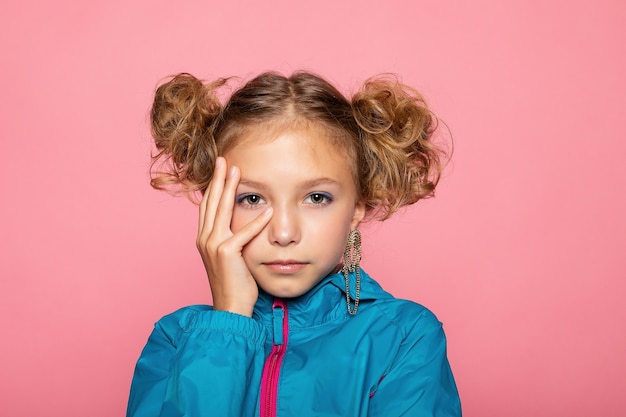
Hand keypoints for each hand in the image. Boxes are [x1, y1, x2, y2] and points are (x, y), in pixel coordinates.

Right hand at [196, 157, 272, 316]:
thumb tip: (243, 224)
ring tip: (236, 171)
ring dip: (230, 188)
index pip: (207, 206)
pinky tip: (267, 210)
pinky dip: (256, 222)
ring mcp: (213, 245)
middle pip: (211, 202)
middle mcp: (205, 239)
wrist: (229, 308)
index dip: (213, 186)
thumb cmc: (235, 284)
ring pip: (222, 210)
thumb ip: (234, 238)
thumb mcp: (231, 257)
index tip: (220, 169)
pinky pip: (243, 233)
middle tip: (223, 160)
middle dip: (218, 179)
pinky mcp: (227, 254)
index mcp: (204, 239)